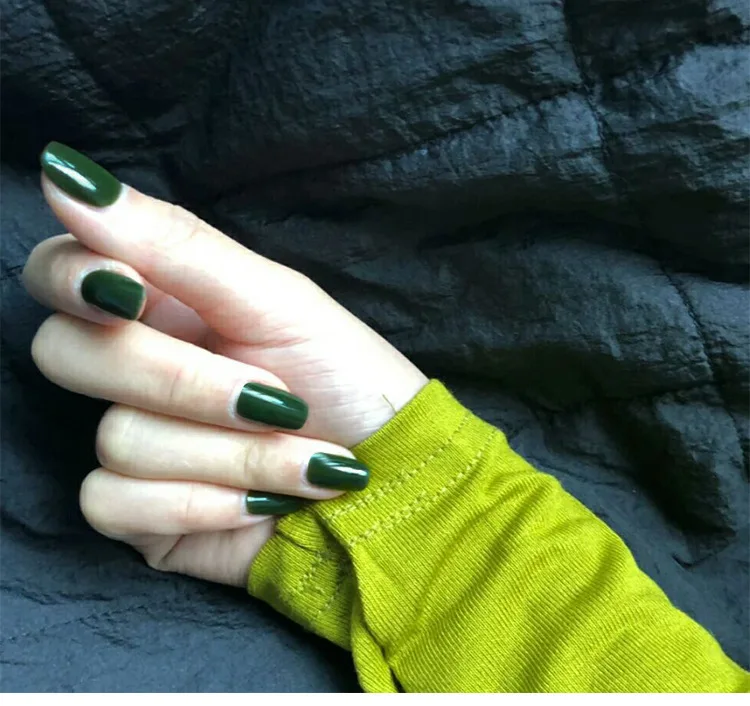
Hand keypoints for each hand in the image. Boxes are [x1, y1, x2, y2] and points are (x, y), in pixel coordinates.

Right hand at [23, 143, 427, 586]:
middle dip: (186, 381)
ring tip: (302, 455)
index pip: (60, 271)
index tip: (132, 289)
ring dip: (232, 453)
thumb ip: (178, 245)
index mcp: (163, 302)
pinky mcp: (138, 512)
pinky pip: (116, 505)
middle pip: (68, 355)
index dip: (75, 277)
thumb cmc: (344, 376)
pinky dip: (205, 505)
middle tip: (275, 397)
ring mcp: (132, 442)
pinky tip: (262, 504)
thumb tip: (68, 174)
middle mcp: (134, 368)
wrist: (385, 476)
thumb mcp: (278, 301)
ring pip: (116, 440)